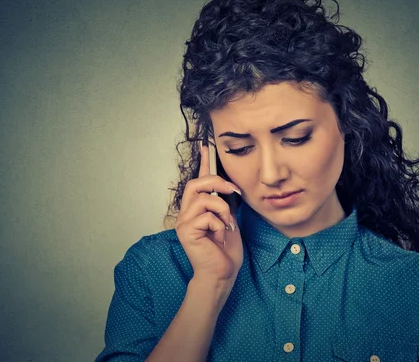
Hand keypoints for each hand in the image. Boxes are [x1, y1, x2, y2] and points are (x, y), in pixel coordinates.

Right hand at [174, 141, 243, 283]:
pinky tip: (219, 237)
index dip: (204, 162)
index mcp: (197, 209)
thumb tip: (228, 187)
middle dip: (217, 183)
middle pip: (196, 183)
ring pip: (204, 198)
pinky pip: (207, 215)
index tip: (206, 144)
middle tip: (233, 191)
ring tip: (226, 226)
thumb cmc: (225, 251)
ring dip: (222, 210)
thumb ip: (224, 204)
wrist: (221, 274)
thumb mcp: (229, 221)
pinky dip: (219, 224)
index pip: (198, 180)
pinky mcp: (186, 231)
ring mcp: (184, 222)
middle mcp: (186, 213)